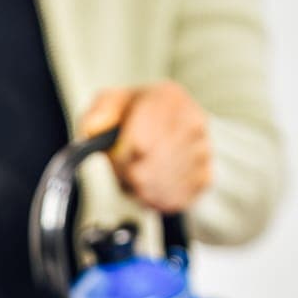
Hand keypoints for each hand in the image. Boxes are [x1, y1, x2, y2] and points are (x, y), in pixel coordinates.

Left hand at [79, 81, 211, 212]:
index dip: (119, 157)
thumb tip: (92, 132)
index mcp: (168, 97)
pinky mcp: (206, 177)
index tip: (114, 156)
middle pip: (147, 171)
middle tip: (125, 167)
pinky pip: (172, 200)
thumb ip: (97, 114)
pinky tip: (153, 182)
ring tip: (138, 172)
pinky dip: (156, 198)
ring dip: (139, 188)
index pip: (139, 143)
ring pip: (157, 190)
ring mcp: (204, 151)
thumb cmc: (136, 114)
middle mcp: (193, 122)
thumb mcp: (111, 103)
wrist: (172, 125)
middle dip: (127, 175)